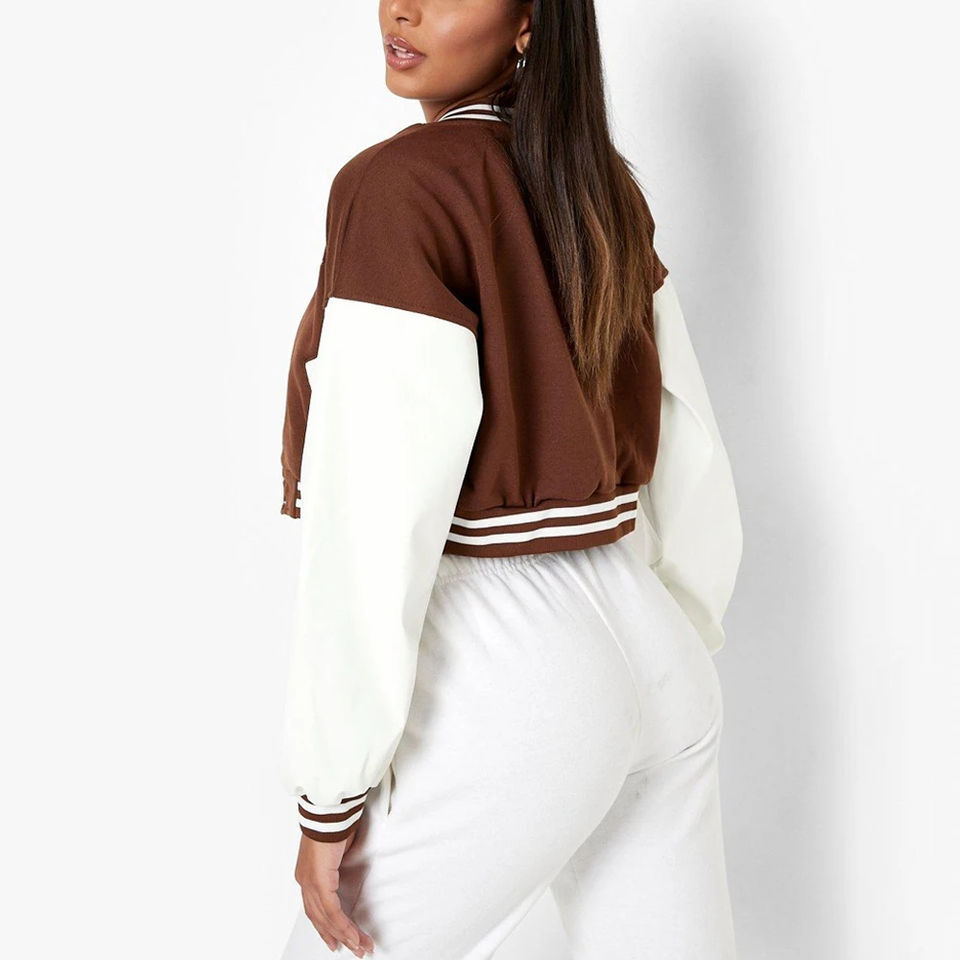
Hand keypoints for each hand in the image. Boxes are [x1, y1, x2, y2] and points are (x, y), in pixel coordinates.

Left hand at [294, 831, 375, 955]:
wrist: (328, 812)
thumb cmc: (333, 824)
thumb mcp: (338, 851)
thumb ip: (338, 867)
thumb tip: (346, 874)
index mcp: (308, 875)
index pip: (316, 908)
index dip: (326, 927)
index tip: (337, 940)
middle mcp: (305, 881)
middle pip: (320, 918)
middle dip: (338, 936)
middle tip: (354, 948)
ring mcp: (310, 883)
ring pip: (327, 919)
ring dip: (345, 935)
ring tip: (359, 946)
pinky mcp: (319, 882)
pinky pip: (332, 911)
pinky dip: (343, 925)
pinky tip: (353, 935)